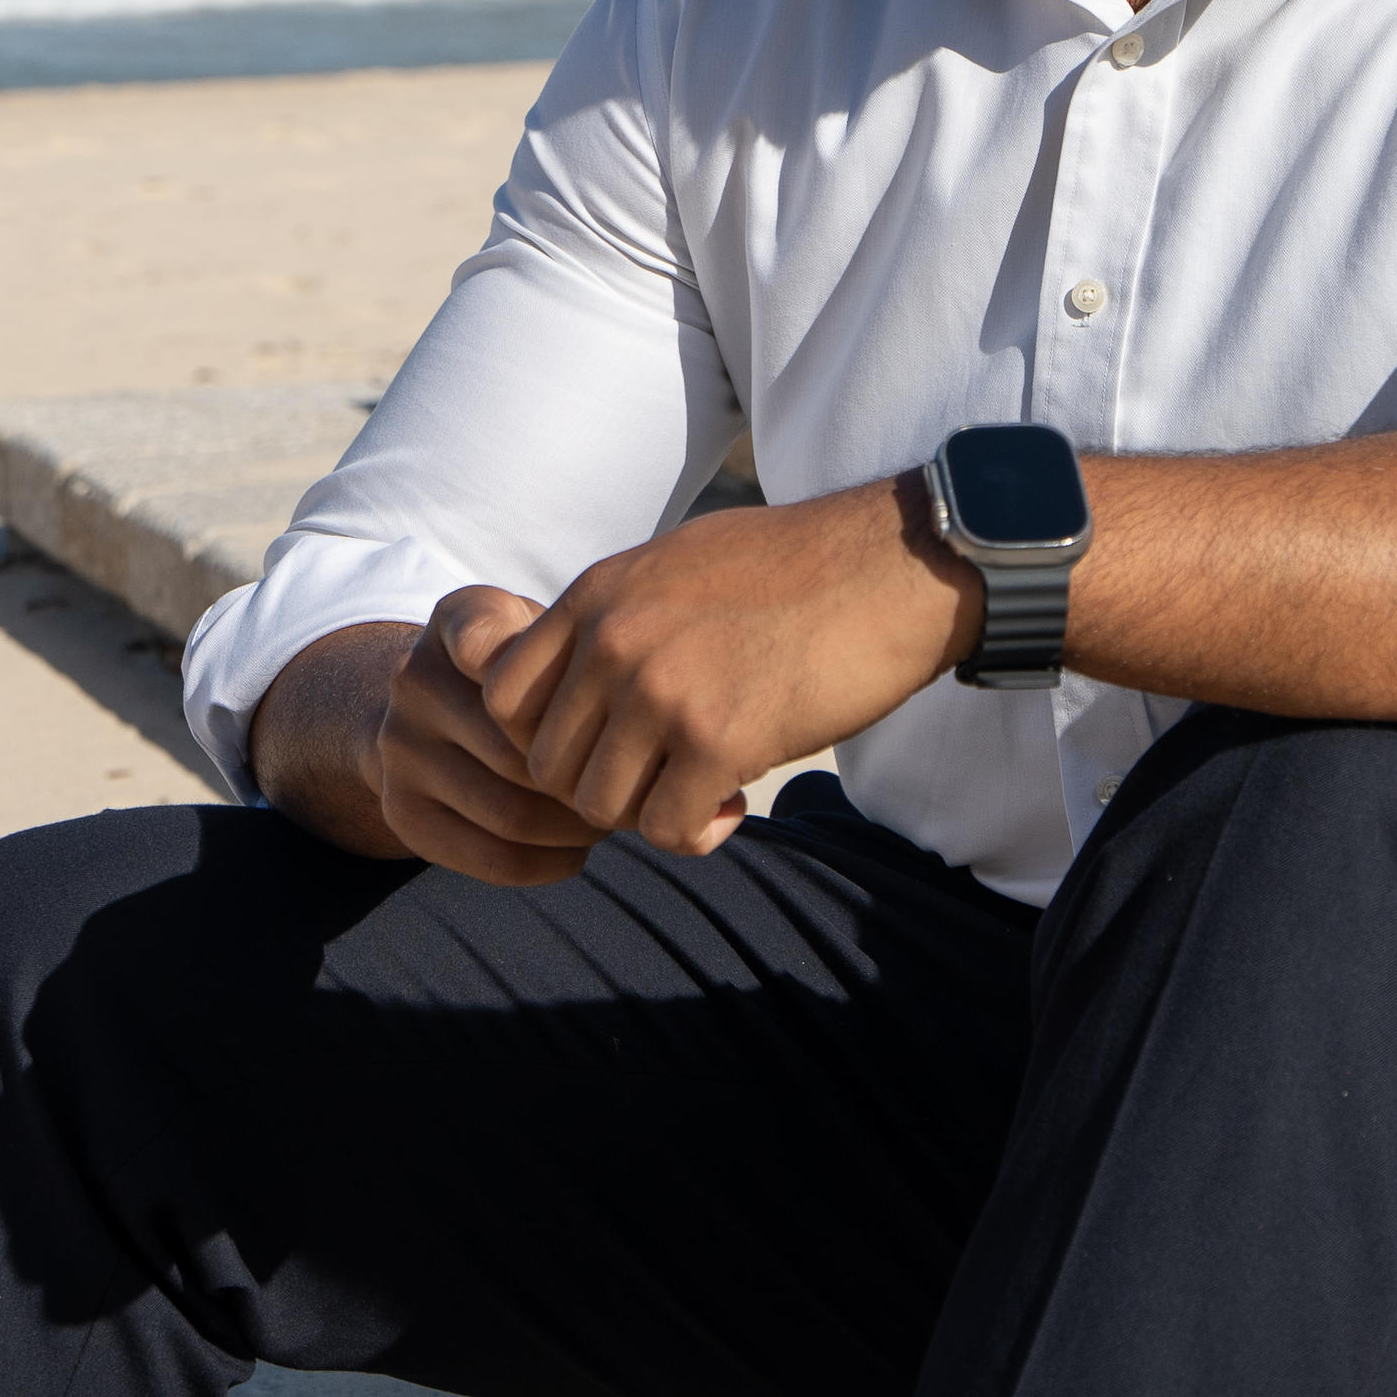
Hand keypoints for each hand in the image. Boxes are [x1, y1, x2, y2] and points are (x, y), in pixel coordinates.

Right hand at [248, 594, 632, 882]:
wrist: (433, 710)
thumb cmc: (527, 669)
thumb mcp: (547, 632)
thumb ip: (583, 649)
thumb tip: (643, 715)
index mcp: (457, 622)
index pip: (500, 647)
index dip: (560, 690)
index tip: (611, 711)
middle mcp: (414, 679)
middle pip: (525, 752)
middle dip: (590, 780)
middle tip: (638, 792)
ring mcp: (399, 747)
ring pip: (512, 814)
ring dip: (576, 830)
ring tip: (609, 821)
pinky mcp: (401, 810)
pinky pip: (489, 857)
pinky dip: (547, 864)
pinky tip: (575, 852)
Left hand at [479, 482, 976, 854]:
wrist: (893, 565)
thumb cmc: (797, 566)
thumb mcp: (676, 563)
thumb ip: (617, 614)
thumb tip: (582, 670)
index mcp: (597, 596)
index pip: (502, 695)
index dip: (545, 737)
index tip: (602, 741)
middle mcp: (614, 642)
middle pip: (546, 766)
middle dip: (599, 786)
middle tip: (658, 776)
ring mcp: (661, 691)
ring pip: (598, 808)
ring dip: (647, 813)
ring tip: (700, 788)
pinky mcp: (718, 740)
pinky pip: (665, 830)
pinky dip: (697, 833)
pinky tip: (734, 802)